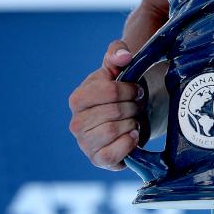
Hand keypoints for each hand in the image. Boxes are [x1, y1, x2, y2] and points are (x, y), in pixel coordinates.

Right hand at [67, 40, 144, 169]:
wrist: (132, 115)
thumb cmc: (123, 90)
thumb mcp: (120, 67)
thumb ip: (117, 52)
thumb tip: (123, 56)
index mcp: (78, 98)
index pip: (108, 91)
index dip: (128, 89)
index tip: (137, 89)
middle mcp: (76, 123)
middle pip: (114, 111)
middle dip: (133, 106)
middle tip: (138, 105)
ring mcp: (84, 143)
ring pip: (113, 131)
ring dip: (132, 123)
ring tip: (134, 119)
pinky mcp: (97, 160)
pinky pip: (112, 154)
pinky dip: (127, 144)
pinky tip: (133, 135)